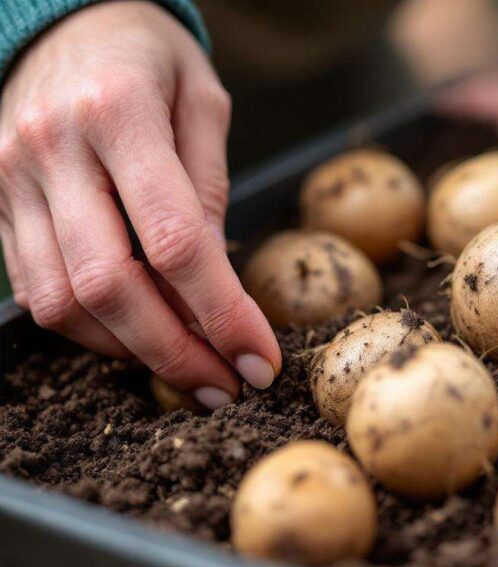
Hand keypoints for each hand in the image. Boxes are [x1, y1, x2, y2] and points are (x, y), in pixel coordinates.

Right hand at [0, 2, 280, 406]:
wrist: (59, 19)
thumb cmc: (149, 58)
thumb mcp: (203, 101)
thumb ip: (209, 188)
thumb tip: (218, 285)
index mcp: (118, 114)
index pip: (176, 242)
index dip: (222, 314)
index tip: (261, 359)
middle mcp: (53, 150)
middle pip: (111, 285)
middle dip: (177, 353)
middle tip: (228, 387)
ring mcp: (12, 179)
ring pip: (63, 301)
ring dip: (132, 352)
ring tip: (191, 372)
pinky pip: (36, 289)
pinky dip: (90, 329)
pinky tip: (140, 338)